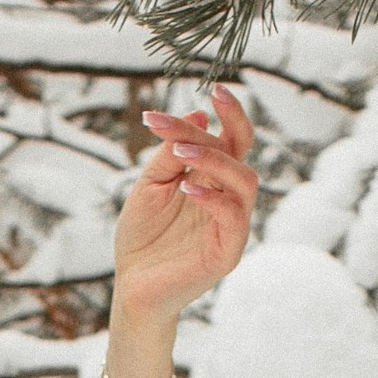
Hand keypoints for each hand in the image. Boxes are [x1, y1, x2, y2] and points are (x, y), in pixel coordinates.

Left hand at [112, 86, 257, 343]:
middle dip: (223, 128)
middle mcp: (227, 199)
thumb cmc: (141, 240)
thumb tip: (198, 117)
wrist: (132, 289)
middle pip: (240, 153)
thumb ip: (169, 155)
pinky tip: (187, 188)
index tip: (209, 88)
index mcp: (212, 180)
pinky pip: (234, 218)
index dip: (227, 113)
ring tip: (181, 152)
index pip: (230, 139)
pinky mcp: (228, 252)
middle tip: (194, 118)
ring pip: (244, 181)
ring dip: (215, 160)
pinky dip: (213, 198)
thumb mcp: (149, 187)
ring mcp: (231, 226)